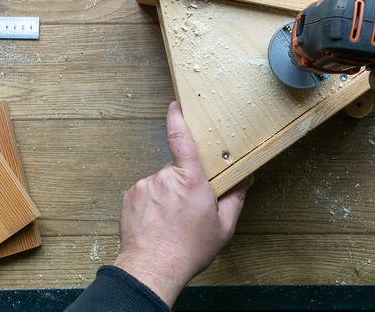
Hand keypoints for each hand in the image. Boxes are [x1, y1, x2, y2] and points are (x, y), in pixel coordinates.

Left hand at [112, 102, 252, 306]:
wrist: (152, 269)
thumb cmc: (187, 250)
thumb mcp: (223, 227)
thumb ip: (235, 198)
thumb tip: (245, 179)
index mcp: (191, 180)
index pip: (181, 138)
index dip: (177, 118)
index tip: (175, 106)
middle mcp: (164, 178)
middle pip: (176, 169)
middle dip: (183, 183)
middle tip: (188, 208)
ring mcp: (144, 186)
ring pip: (159, 183)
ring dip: (166, 196)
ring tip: (170, 221)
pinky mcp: (129, 197)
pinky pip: (144, 194)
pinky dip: (151, 205)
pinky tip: (156, 223)